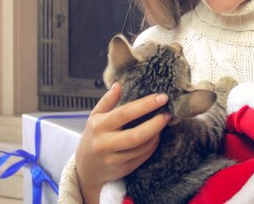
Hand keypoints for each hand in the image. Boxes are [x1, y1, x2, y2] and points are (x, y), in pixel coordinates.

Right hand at [75, 82, 169, 203]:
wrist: (86, 168)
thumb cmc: (93, 136)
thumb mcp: (95, 116)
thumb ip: (107, 100)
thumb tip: (119, 84)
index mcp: (99, 126)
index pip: (125, 113)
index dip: (145, 105)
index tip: (162, 97)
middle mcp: (105, 143)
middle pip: (136, 135)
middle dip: (156, 124)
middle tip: (168, 114)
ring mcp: (114, 159)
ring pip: (142, 148)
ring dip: (156, 135)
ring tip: (162, 124)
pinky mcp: (122, 169)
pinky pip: (143, 157)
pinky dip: (152, 146)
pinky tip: (156, 136)